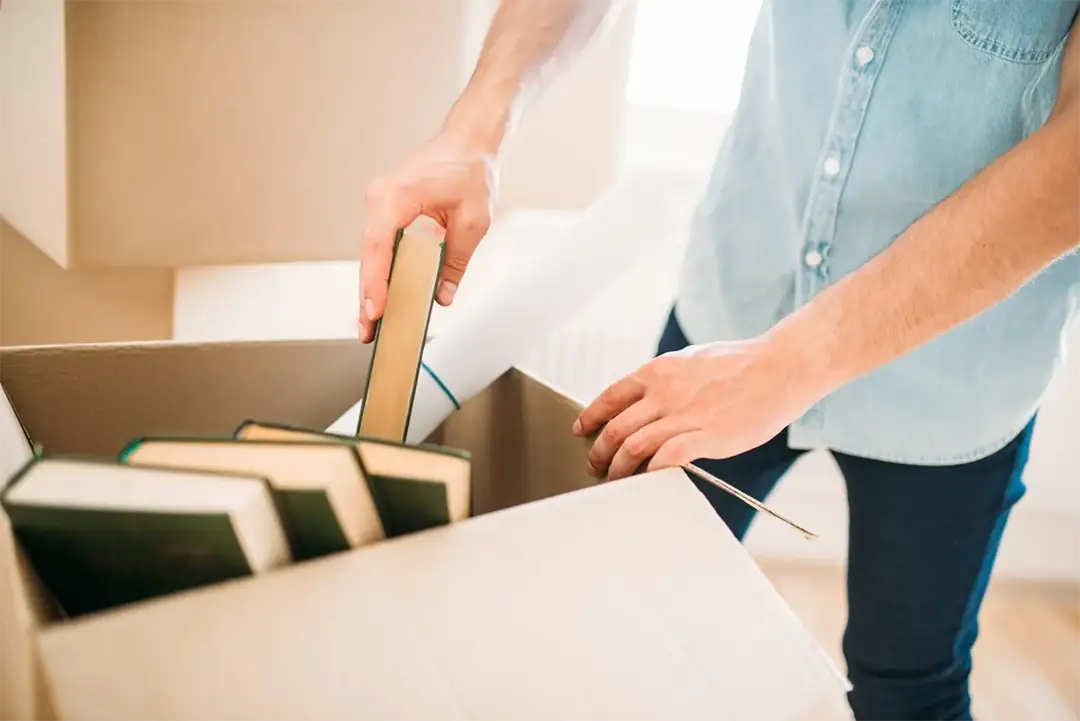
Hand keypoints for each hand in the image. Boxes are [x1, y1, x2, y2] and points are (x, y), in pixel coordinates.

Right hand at [359, 130, 498, 341]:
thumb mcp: (473, 222)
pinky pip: (380, 245)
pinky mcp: (386, 209)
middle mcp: (379, 198)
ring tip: (371, 325)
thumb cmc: (471, 172)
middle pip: (369, 256)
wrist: (468, 141)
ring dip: (372, 287)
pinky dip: (382, 271)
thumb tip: (442, 296)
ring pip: (372, 254)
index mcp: (396, 197)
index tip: (375, 311)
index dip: (375, 282)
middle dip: (368, 296)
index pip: (378, 247)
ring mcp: (379, 203)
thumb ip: (456, 260)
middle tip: (366, 334)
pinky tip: (384, 298)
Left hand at [572, 335, 828, 479]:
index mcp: (658, 372)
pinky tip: (647, 479)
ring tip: (615, 479)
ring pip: (633, 447)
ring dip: (618, 469)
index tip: (582, 430)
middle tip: (594, 466)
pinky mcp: (707, 436)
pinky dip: (650, 472)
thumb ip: (667, 379)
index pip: (610, 397)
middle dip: (599, 452)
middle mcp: (664, 393)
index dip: (590, 418)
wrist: (780, 366)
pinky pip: (665, 458)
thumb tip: (646, 398)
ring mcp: (684, 415)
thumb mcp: (691, 360)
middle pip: (616, 428)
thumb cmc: (741, 364)